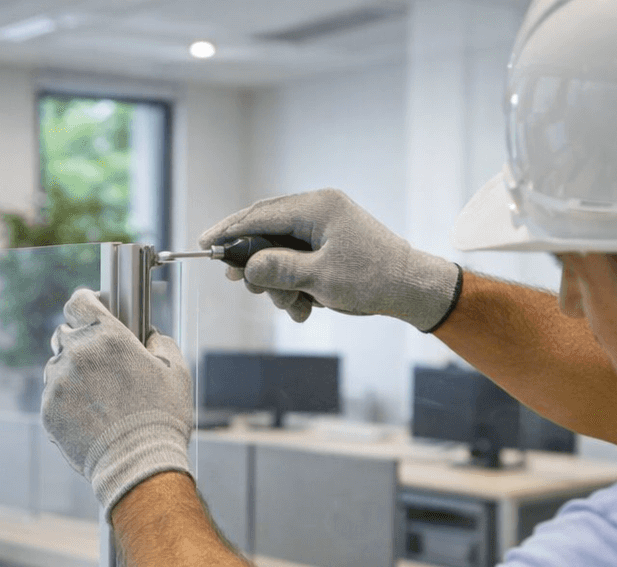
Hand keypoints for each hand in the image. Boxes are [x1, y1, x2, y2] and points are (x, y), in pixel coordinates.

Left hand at [41, 289, 193, 516]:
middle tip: (100, 363)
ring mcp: (57, 383)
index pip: (78, 302)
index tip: (92, 310)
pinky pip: (52, 396)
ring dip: (71, 373)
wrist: (138, 465)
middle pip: (65, 333)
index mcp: (107, 337)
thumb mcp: (177, 371)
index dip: (85, 303)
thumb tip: (149, 336)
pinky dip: (66, 402)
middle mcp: (76, 354)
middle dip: (81, 342)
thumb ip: (160, 342)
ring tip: (97, 397)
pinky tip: (89, 417)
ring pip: (56, 366)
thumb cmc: (162, 418)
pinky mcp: (48, 411)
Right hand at [199, 188, 462, 331]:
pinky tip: (307, 308)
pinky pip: (300, 261)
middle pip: (268, 232)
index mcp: (317, 207)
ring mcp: (326, 225)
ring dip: (281, 285)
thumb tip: (246, 267)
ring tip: (296, 309)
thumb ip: (278, 269)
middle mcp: (320, 209)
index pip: (260, 214)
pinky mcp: (331, 243)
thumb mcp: (319, 279)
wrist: (412, 288)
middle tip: (248, 288)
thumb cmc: (372, 280)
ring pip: (282, 252)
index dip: (229, 230)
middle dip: (258, 267)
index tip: (205, 245)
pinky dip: (297, 285)